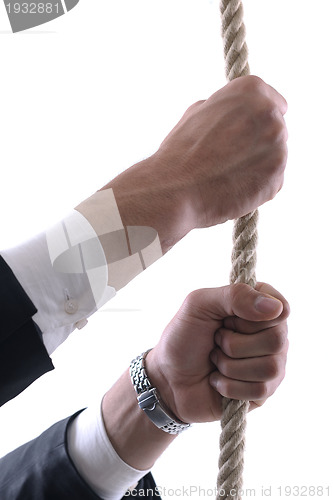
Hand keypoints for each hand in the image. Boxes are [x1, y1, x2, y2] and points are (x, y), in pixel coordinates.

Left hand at [146, 282, 289, 423]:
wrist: (168, 379)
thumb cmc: (183, 337)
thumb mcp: (199, 304)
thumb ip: (235, 295)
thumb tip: (276, 308)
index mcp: (258, 307)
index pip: (281, 307)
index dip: (253, 315)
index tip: (227, 318)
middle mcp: (271, 334)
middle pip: (276, 339)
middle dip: (233, 343)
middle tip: (215, 340)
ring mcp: (272, 363)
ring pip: (268, 367)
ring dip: (229, 366)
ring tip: (215, 361)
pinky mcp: (264, 392)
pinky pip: (260, 390)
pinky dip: (229, 386)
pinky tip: (217, 380)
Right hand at [155, 75, 287, 227]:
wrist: (175, 190)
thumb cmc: (180, 152)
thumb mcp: (196, 112)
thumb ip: (224, 108)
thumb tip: (233, 113)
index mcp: (251, 90)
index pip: (273, 100)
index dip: (259, 117)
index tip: (251, 128)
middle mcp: (270, 114)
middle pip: (275, 128)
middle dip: (259, 141)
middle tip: (231, 156)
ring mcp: (278, 147)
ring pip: (275, 156)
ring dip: (259, 164)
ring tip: (228, 174)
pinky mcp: (277, 177)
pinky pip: (273, 181)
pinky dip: (258, 186)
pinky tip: (234, 188)